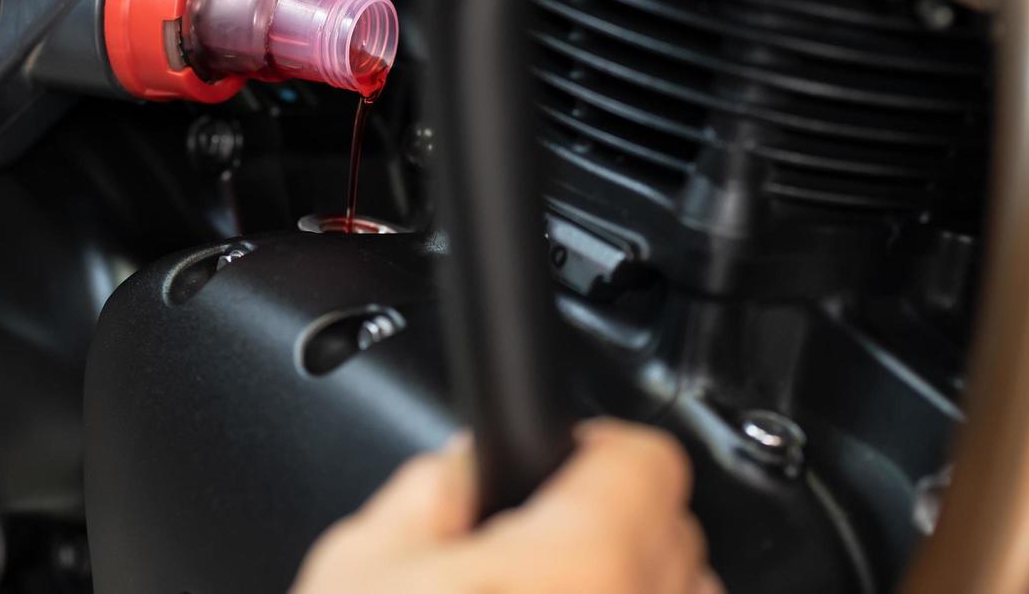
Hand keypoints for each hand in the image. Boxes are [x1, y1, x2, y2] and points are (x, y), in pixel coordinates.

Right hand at [292, 419, 724, 593]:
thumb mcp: (358, 570)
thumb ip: (423, 494)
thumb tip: (460, 470)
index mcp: (582, 558)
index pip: (646, 455)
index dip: (597, 448)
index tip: (565, 461)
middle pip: (670, 528)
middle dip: (609, 524)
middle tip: (532, 552)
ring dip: (632, 587)